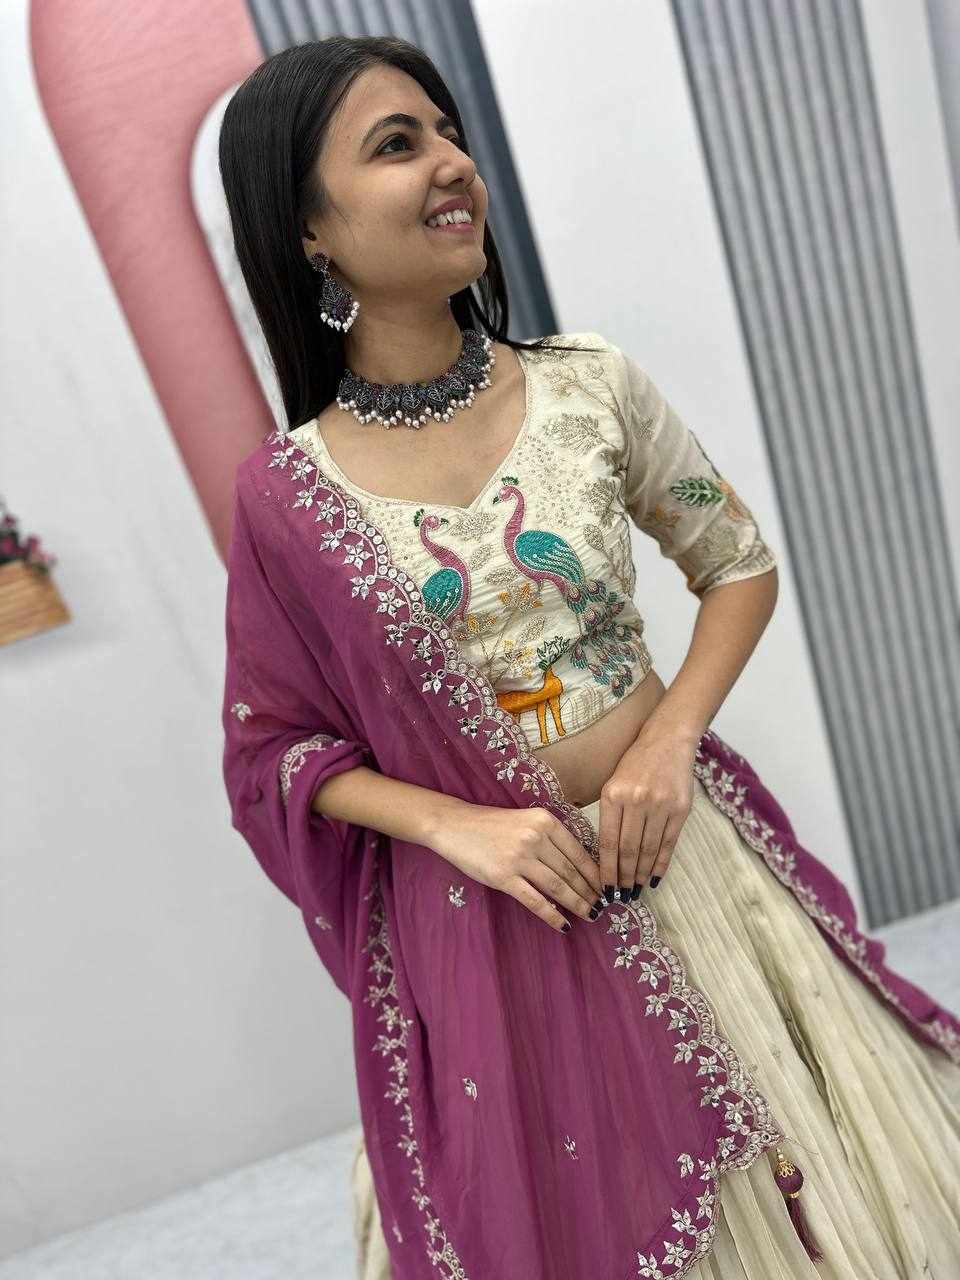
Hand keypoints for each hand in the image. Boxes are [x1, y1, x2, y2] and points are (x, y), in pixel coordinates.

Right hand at [426, 803, 603, 933]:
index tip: (606, 888)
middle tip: (602, 906)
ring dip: (577, 903)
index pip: (579, 852)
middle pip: (571, 871)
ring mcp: (519, 858)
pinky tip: (564, 925)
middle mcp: (535, 837)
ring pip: (557, 886)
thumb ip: (550, 838)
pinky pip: (535, 901)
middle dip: (590, 892)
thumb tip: (578, 867)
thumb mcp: (526, 821)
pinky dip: (552, 915)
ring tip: (590, 915)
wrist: (455, 825)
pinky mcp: (504, 877)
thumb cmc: (492, 825)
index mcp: (545, 821)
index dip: (595, 874)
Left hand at [597, 727, 696, 901]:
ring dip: (641, 875)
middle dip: (623, 877)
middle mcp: (636, 800)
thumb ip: (609, 814)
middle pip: (628, 850)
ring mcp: (660, 805)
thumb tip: (605, 855)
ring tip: (635, 891)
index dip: (606, 869)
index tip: (604, 888)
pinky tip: (655, 879)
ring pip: (648, 849)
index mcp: (613, 795)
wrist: (668, 741)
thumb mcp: (612, 783)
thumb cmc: (635, 764)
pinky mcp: (680, 809)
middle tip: (620, 896)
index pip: (607, 841)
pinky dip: (661, 864)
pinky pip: (669, 844)